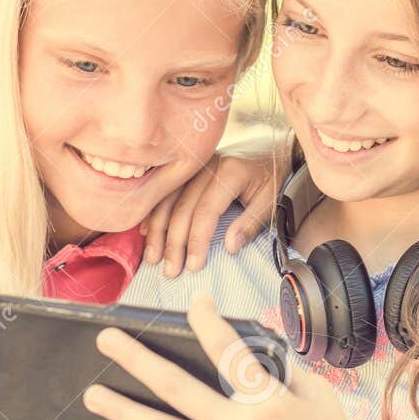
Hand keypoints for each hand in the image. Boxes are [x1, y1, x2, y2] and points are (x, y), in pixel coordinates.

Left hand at [81, 294, 394, 419]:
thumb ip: (282, 374)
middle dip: (136, 359)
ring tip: (94, 395)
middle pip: (175, 388)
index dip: (207, 321)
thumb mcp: (319, 398)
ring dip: (124, 410)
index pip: (227, 350)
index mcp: (271, 401)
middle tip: (106, 339)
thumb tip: (244, 354)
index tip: (194, 303)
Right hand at [140, 151, 278, 277]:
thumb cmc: (272, 178)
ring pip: (167, 200)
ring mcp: (194, 166)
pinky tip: (146, 233)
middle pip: (182, 207)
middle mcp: (207, 165)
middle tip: (170, 270)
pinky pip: (164, 192)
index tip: (193, 266)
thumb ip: (250, 223)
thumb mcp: (270, 200)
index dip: (197, 240)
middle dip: (174, 243)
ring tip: (154, 258)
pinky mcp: (186, 169)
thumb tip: (228, 247)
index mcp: (230, 171)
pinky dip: (153, 213)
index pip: (206, 211)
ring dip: (157, 231)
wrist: (270, 149)